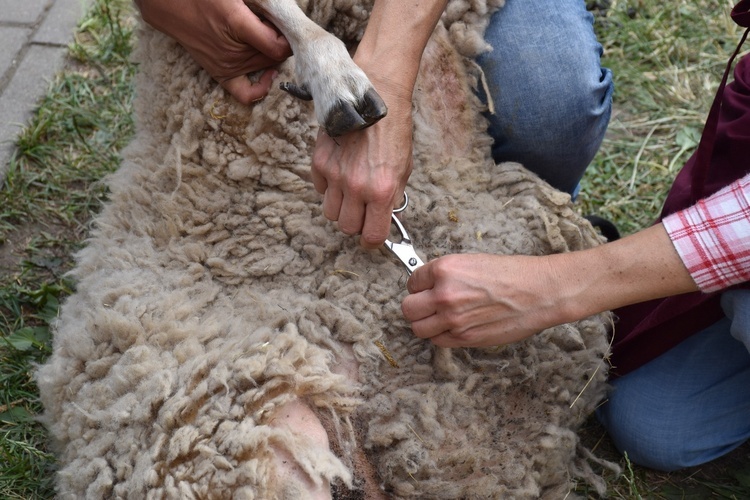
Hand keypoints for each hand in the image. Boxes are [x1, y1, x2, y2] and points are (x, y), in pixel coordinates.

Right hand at [135, 0, 291, 103]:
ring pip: (265, 67)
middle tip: (269, 26)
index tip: (284, 26)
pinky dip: (261, 88)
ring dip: (269, 54)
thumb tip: (282, 21)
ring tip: (259, 36)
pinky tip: (268, 74)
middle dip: (279, 42)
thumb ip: (261, 6)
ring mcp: (226, 66)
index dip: (288, 38)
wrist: (171, 4)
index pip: (279, 47)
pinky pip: (246, 93)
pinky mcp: (220, 74)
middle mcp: (233, 51)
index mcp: (237, 24)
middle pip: (275, 56)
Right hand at [311, 91, 413, 248]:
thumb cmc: (394, 130)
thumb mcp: (403, 168)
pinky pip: (320, 190)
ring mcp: (335, 175)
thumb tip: (383, 218)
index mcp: (382, 190)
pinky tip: (340, 173)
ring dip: (341, 208)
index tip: (372, 237)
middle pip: (347, 228)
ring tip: (351, 193)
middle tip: (363, 212)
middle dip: (356, 223)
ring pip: (331, 213)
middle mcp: (357, 187)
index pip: (372, 235)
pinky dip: (329, 188)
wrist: (374, 97)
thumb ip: (392, 196)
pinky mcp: (320, 162)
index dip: (372, 240)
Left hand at [401, 224, 699, 347]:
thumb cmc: (511, 273)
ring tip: (440, 318)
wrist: (539, 292)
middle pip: (408, 308)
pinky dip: (442, 336)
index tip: (427, 288)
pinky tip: (455, 327)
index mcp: (445, 270)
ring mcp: (454, 319)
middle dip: (416, 306)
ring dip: (426, 324)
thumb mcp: (472, 262)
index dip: (420, 285)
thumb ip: (446, 275)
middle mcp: (444, 295)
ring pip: (419, 329)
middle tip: (427, 305)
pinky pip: (438, 342)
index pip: (412, 281)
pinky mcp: (465, 338)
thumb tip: (428, 285)